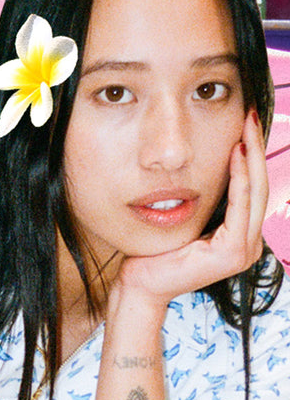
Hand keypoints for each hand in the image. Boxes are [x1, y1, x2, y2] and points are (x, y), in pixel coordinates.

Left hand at [115, 109, 267, 309]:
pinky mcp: (232, 253)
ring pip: (255, 192)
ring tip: (247, 126)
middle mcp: (249, 245)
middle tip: (251, 115)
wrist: (140, 284)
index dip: (252, 155)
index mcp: (241, 237)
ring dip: (252, 156)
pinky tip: (235, 152)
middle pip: (260, 186)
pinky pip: (240, 206)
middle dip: (256, 148)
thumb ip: (207, 198)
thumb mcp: (188, 218)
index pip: (253, 189)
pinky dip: (239, 178)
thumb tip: (215, 160)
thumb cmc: (157, 253)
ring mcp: (244, 252)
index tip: (246, 122)